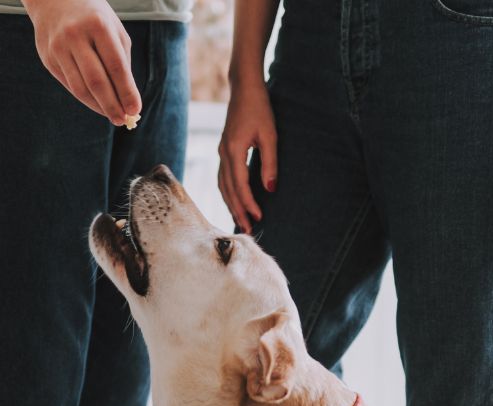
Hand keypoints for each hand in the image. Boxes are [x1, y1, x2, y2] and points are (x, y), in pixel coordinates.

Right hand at [25, 0, 140, 125]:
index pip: (116, 66)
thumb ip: (121, 60)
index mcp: (98, 26)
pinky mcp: (48, 58)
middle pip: (96, 81)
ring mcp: (58, 48)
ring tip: (112, 115)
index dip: (126, 91)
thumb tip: (126, 97)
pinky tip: (96, 103)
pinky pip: (69, 84)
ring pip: (80, 87)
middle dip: (112, 104)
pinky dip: (85, 97)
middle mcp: (75, 36)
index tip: (135, 109)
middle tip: (123, 120)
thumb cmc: (94, 17)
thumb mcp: (113, 29)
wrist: (54, 0)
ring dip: (98, 106)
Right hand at [217, 79, 276, 232]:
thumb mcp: (270, 136)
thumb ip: (270, 163)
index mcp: (234, 151)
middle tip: (249, 228)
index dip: (248, 204)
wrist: (244, 89)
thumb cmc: (259, 109)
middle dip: (238, 210)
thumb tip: (270, 189)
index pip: (240, 185)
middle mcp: (224, 154)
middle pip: (228, 190)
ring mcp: (221, 152)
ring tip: (241, 218)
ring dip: (232, 203)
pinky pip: (223, 177)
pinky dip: (228, 192)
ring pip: (223, 185)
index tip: (258, 217)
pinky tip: (234, 199)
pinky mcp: (224, 150)